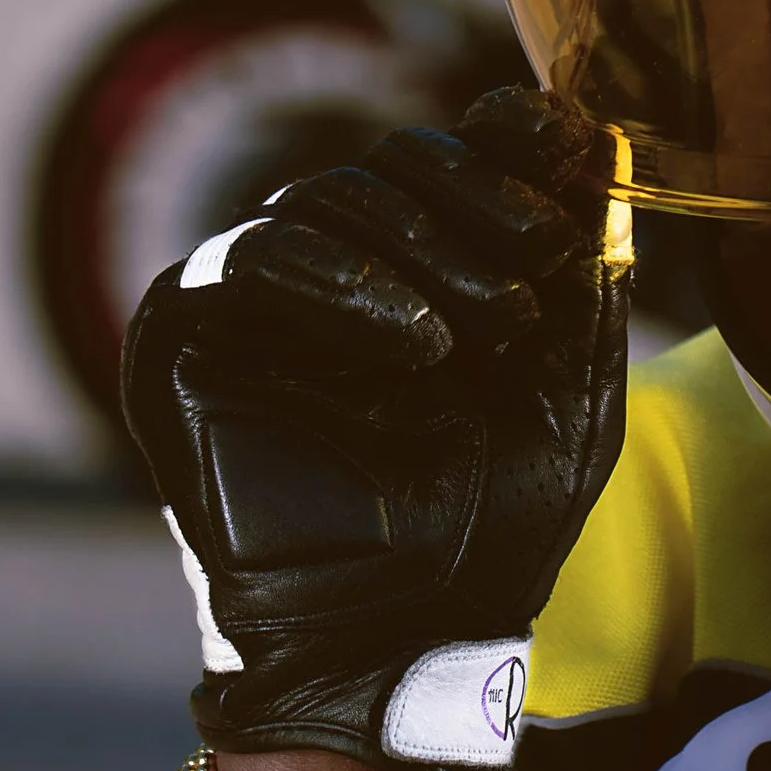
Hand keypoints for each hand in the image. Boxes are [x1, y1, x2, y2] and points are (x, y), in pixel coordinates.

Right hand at [122, 88, 630, 770]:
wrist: (409, 638)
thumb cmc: (495, 525)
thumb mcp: (570, 378)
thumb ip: (579, 261)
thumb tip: (585, 131)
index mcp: (421, 270)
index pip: (449, 155)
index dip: (506, 139)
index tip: (567, 146)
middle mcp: (335, 270)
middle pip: (392, 161)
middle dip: (480, 203)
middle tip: (541, 268)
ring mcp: (255, 297)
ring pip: (329, 196)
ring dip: (426, 251)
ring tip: (492, 328)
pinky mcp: (185, 332)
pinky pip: (254, 256)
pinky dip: (344, 283)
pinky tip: (417, 345)